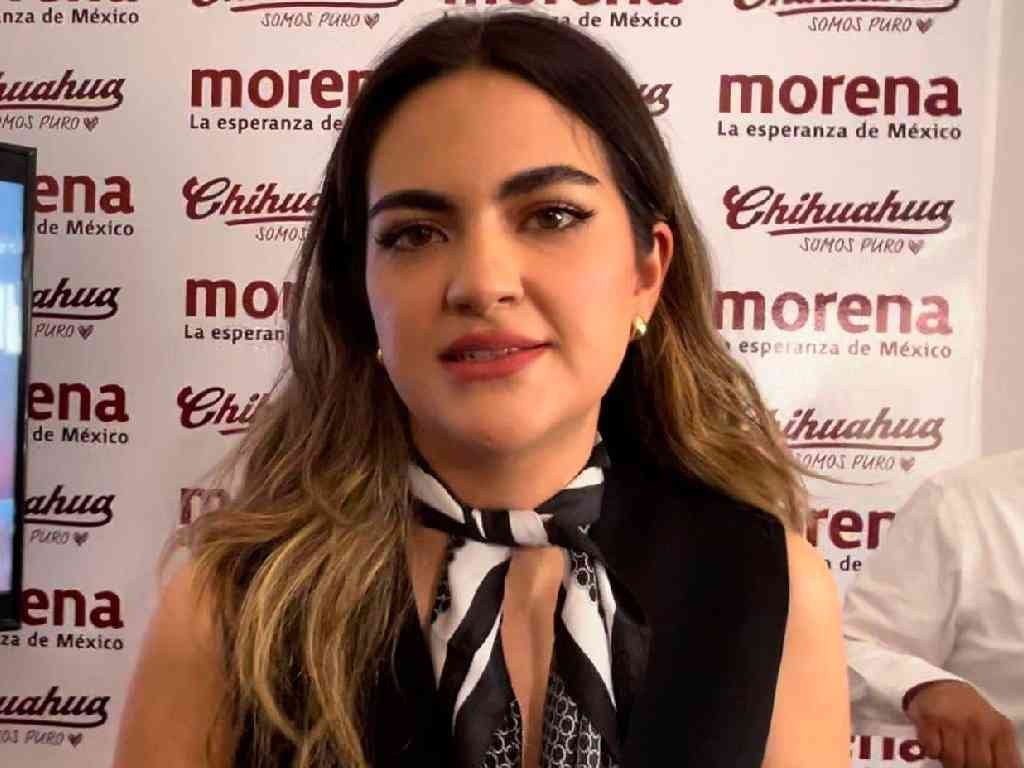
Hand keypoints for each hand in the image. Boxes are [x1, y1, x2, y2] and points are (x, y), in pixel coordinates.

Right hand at [905, 680, 1021, 767]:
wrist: (942, 687)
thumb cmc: (971, 716)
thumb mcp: (995, 731)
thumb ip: (1002, 755)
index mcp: (1001, 731)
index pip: (1007, 766)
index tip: (984, 767)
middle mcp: (979, 725)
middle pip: (979, 766)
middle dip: (969, 767)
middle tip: (965, 760)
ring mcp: (954, 721)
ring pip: (954, 761)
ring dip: (949, 761)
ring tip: (950, 750)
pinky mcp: (930, 719)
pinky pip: (932, 750)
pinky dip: (932, 751)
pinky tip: (936, 741)